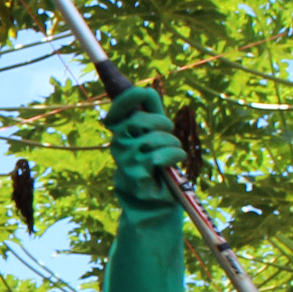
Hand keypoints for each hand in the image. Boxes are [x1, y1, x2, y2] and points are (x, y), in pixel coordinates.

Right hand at [104, 86, 184, 213]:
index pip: (118, 110)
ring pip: (152, 138)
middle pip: (139, 120)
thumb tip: (145, 90)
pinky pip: (159, 156)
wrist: (154, 201)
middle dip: (161, 123)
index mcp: (120, 133)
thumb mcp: (154, 135)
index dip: (128, 98)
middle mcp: (118, 145)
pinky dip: (174, 155)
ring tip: (173, 153)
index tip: (141, 92)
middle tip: (169, 133)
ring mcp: (125, 160)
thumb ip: (150, 113)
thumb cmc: (157, 165)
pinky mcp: (135, 175)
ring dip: (171, 143)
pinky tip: (175, 162)